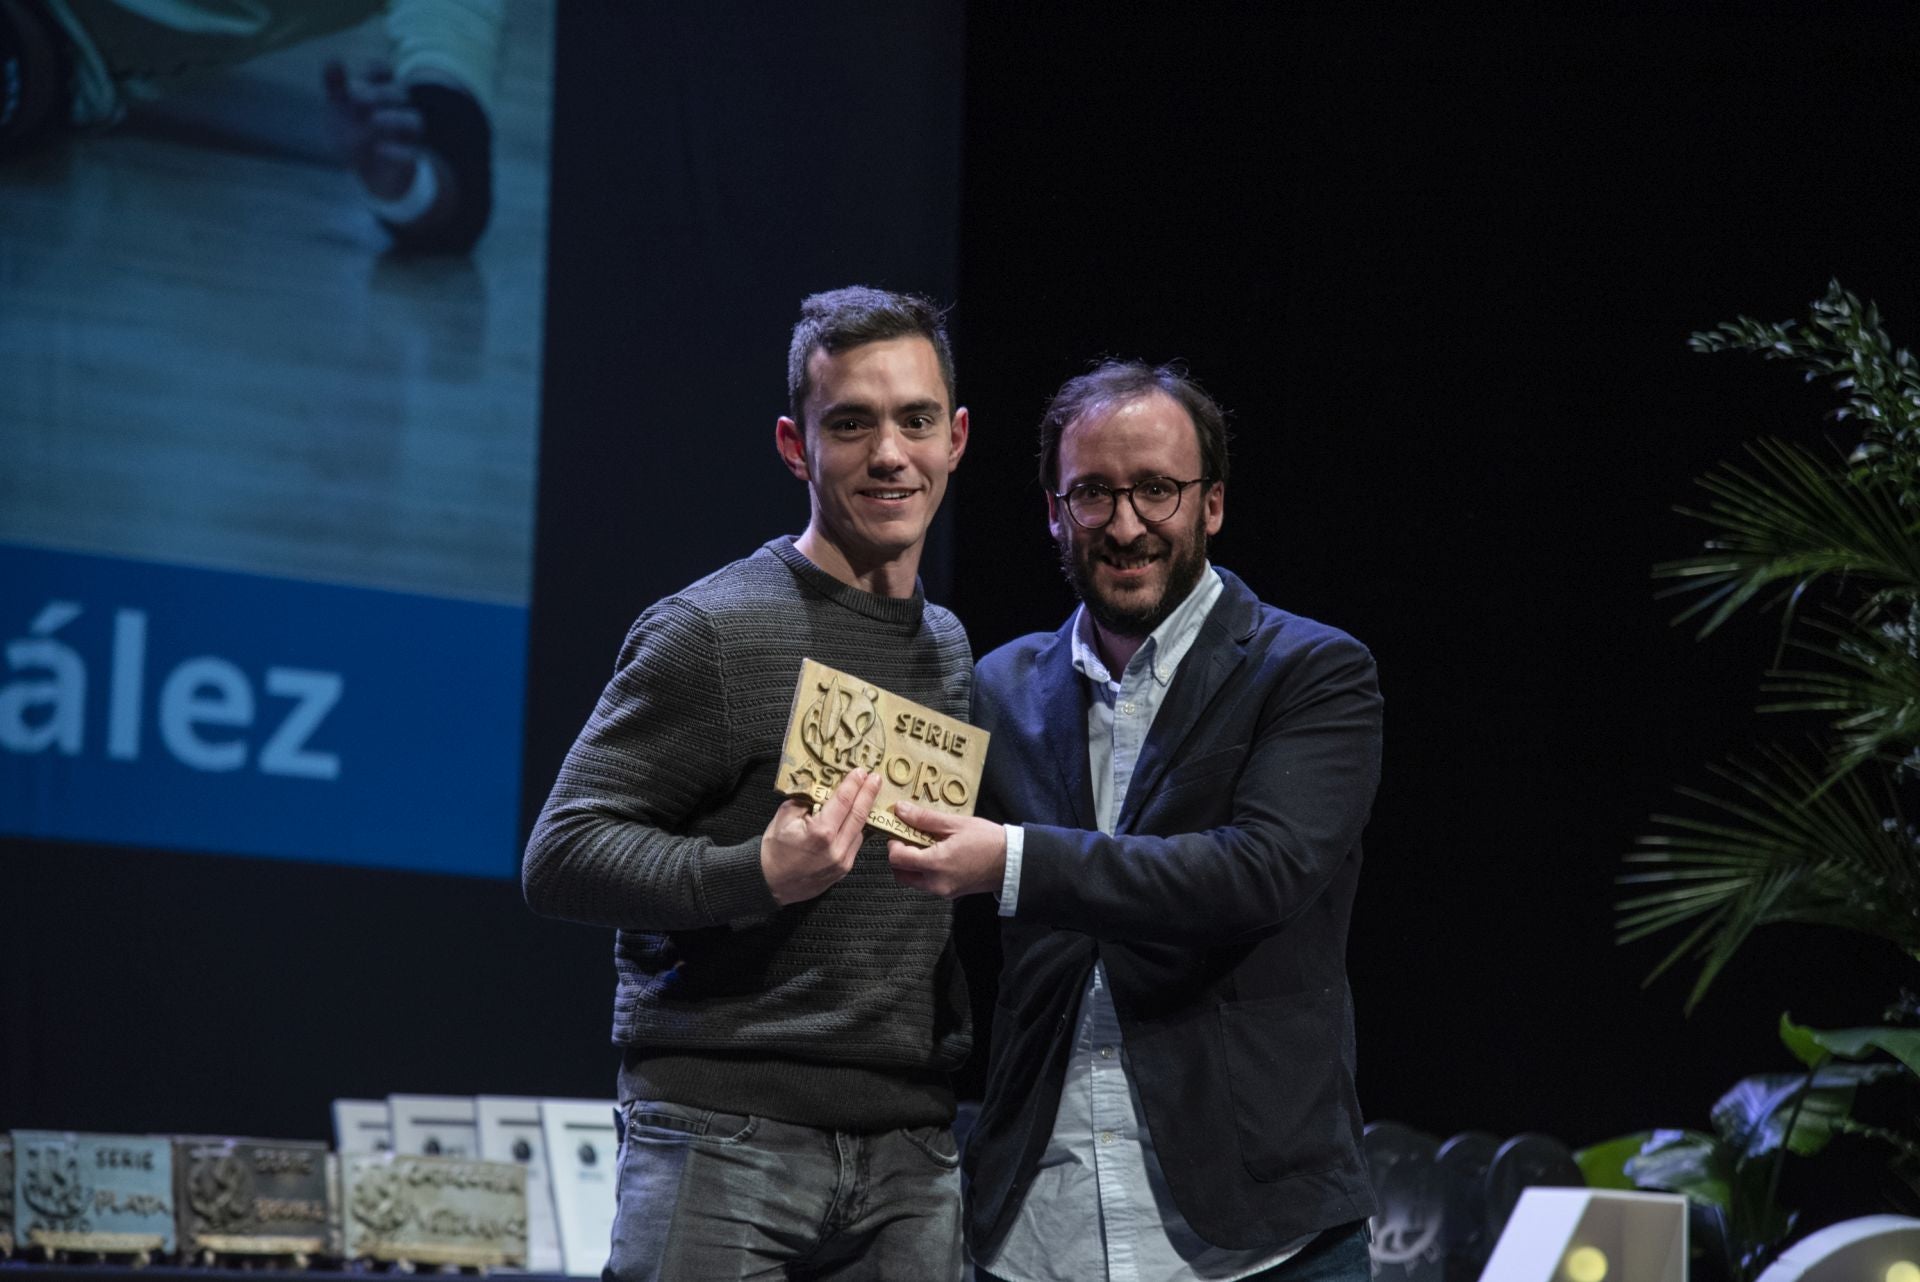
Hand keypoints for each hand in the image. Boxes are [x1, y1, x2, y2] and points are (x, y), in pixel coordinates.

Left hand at [323, 59, 425, 201]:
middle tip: (357, 97)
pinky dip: (396, 151)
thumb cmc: (352, 132)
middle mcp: (396, 111)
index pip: (384, 72)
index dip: (375, 70)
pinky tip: (378, 149)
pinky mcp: (406, 161)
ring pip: (414, 120)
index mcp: (380, 93)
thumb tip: (332, 60)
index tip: (356, 78)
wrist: (365, 171)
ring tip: (373, 120)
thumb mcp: (339, 108)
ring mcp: (403, 136)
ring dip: (394, 118)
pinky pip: (410, 154)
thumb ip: (335, 86)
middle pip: (400, 93)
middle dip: (380, 93)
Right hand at [760, 769, 881, 905]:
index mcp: (821, 832)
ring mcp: (842, 862)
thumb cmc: (773, 851)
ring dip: (864, 812)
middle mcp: (836, 848)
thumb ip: (805, 800)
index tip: (861, 772)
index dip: (854, 784)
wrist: (769, 883)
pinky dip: (856, 829)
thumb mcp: (784, 817)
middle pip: (859, 815)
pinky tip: (855, 819)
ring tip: (866, 796)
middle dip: (869, 793)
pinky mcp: (843, 870)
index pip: (844, 801)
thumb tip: (822, 787)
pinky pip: (855, 844)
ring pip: (860, 831)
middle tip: (875, 778)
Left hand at [887, 804, 1006, 898]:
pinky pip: (926, 883)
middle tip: (909, 838)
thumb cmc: (987, 840)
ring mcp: (942, 891)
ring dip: (911, 864)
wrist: (1012, 862)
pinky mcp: (949, 893)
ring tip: (925, 845)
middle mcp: (935, 882)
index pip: (897, 858)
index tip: (900, 830)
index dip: (893, 843)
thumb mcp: (955, 823)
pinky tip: (937, 854)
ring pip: (912, 880)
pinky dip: (924, 870)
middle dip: (899, 856)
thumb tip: (900, 810)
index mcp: (936, 864)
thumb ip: (924, 818)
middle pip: (900, 874)